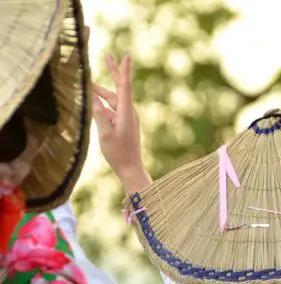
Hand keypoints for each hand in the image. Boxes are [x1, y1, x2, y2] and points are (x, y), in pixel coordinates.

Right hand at [92, 54, 147, 190]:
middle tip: (108, 55)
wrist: (131, 168)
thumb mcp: (105, 134)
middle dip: (113, 71)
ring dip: (101, 91)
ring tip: (86, 84)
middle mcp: (129, 112)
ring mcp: (127, 117)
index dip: (124, 70)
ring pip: (113, 99)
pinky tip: (92, 101)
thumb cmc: (118, 153)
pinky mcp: (124, 123)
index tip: (126, 55)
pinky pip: (112, 109)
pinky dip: (102, 103)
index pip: (125, 87)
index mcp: (126, 113)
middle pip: (119, 88)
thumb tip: (92, 98)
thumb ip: (99, 115)